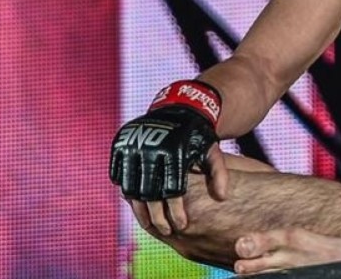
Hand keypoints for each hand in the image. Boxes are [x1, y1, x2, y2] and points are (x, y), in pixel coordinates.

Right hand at [110, 80, 225, 232]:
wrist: (177, 108)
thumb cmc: (197, 136)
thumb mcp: (212, 150)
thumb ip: (220, 172)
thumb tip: (221, 197)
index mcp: (174, 150)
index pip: (172, 190)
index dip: (176, 211)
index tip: (181, 226)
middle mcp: (151, 147)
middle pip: (150, 193)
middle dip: (158, 217)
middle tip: (165, 231)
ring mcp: (133, 145)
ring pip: (131, 188)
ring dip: (139, 209)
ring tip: (149, 223)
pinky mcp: (120, 144)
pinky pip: (118, 175)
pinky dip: (126, 190)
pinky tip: (136, 204)